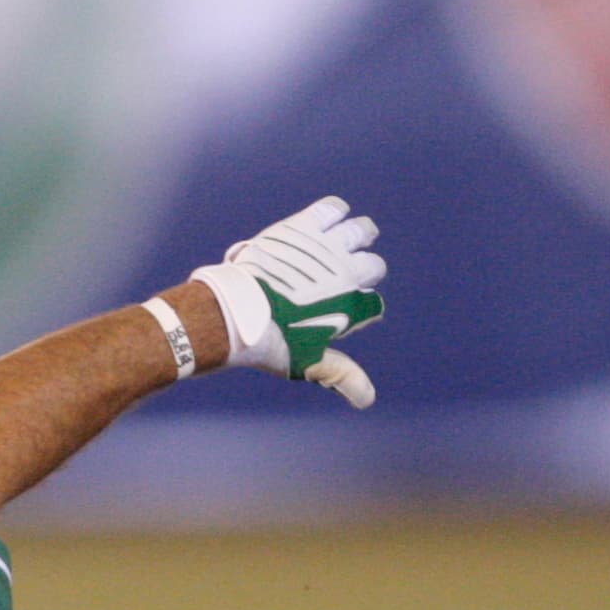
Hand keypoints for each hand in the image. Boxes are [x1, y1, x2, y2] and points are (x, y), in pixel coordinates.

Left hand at [188, 197, 387, 408]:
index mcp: (353, 307)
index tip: (344, 311)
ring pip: (359, 232)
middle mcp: (348, 274)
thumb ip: (340, 375)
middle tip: (344, 274)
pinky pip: (331, 209)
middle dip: (364, 270)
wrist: (237, 312)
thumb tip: (368, 400)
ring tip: (347, 240)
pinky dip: (334, 211)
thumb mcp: (308, 362)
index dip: (361, 308)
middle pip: (372, 265)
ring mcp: (327, 249)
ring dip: (358, 236)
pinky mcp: (304, 228)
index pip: (373, 305)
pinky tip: (331, 216)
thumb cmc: (272, 341)